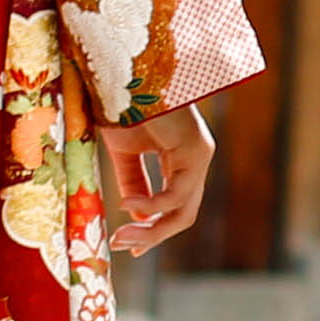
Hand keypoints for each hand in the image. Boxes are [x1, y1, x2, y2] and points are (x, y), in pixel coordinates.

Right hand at [101, 102, 214, 257]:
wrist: (125, 73)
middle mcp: (194, 160)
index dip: (152, 230)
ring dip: (151, 230)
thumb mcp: (124, 152)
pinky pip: (177, 193)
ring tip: (121, 234)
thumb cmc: (123, 104)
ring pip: (183, 211)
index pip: (175, 207)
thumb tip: (137, 215)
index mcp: (179, 160)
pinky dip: (151, 205)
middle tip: (120, 245)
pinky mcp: (196, 150)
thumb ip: (132, 181)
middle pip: (182, 216)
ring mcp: (199, 156)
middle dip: (151, 236)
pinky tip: (127, 204)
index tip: (127, 247)